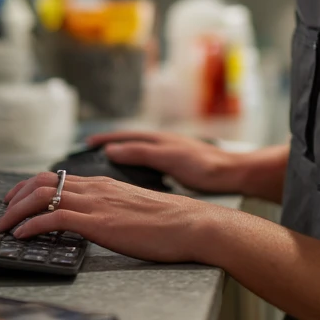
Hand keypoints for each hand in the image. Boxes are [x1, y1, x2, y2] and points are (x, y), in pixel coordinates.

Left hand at [0, 172, 220, 263]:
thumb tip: (97, 221)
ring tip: (3, 227)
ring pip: (42, 195)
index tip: (16, 199)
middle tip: (2, 212)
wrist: (191, 224)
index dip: (30, 186)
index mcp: (103, 183)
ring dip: (15, 211)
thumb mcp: (132, 209)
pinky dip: (31, 225)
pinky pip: (54, 217)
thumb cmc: (169, 223)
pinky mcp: (98, 221)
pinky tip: (22, 236)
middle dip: (15, 195)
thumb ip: (111, 209)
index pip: (56, 177)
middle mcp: (95, 187)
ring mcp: (96, 202)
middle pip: (42, 180)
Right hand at [82, 130, 245, 193]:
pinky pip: (149, 168)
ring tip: (107, 171)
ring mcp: (168, 156)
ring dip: (122, 160)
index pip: (123, 136)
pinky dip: (137, 172)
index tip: (87, 143)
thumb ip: (140, 153)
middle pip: (128, 145)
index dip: (104, 139)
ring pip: (138, 157)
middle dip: (109, 148)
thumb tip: (111, 149)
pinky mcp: (175, 170)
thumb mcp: (168, 158)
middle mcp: (160, 145)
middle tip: (92, 156)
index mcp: (156, 139)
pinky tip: (135, 184)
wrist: (231, 175)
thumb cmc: (204, 165)